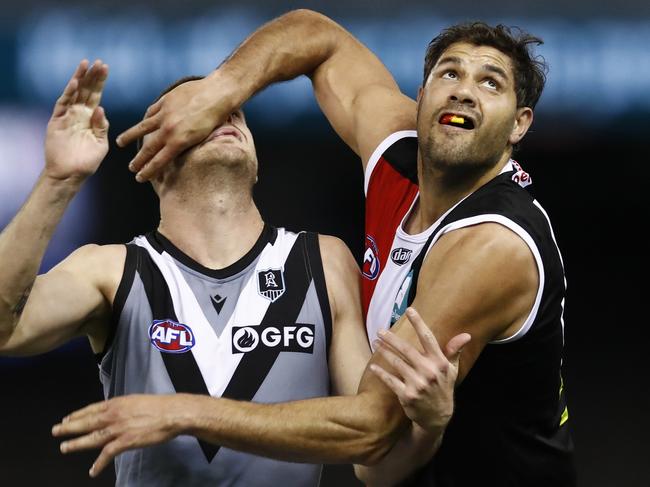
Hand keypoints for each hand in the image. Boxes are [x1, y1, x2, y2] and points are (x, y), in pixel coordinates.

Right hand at [44, 59, 108, 180]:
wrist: (71, 174)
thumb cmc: (87, 161)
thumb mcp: (100, 144)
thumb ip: (102, 127)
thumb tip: (101, 109)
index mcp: (91, 118)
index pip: (96, 95)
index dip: (100, 82)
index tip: (105, 68)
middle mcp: (79, 114)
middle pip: (86, 90)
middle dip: (92, 76)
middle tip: (99, 62)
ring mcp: (67, 116)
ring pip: (74, 93)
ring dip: (80, 78)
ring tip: (85, 64)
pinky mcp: (57, 120)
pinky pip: (63, 104)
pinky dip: (68, 93)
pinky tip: (75, 82)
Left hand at [52, 394, 184, 477]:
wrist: (172, 413)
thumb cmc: (159, 406)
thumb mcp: (136, 401)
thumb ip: (123, 407)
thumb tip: (117, 411)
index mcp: (117, 403)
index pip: (92, 409)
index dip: (78, 414)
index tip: (67, 419)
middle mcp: (114, 414)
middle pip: (87, 421)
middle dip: (69, 427)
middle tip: (56, 431)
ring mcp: (118, 428)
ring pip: (92, 437)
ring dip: (77, 443)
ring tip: (64, 448)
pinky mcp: (126, 441)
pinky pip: (107, 454)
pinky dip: (99, 463)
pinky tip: (93, 470)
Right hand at [116, 73, 235, 181]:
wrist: (217, 93)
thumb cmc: (216, 118)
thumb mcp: (202, 138)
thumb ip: (185, 145)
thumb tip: (174, 152)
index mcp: (179, 142)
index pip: (159, 161)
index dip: (148, 171)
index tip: (139, 178)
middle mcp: (168, 130)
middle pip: (148, 148)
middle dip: (138, 160)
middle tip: (131, 168)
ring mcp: (165, 114)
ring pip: (142, 128)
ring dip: (129, 136)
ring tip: (119, 143)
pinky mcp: (165, 101)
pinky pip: (151, 112)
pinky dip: (146, 119)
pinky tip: (141, 123)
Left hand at [370, 307, 470, 431]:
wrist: (437, 417)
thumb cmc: (443, 388)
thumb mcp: (451, 370)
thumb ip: (453, 351)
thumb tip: (466, 335)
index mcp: (440, 363)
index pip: (428, 338)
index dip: (419, 323)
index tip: (410, 310)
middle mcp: (429, 372)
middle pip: (407, 349)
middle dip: (391, 338)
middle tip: (380, 331)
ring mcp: (418, 384)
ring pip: (397, 363)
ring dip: (384, 352)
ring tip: (376, 343)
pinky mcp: (407, 395)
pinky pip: (390, 380)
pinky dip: (381, 373)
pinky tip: (373, 366)